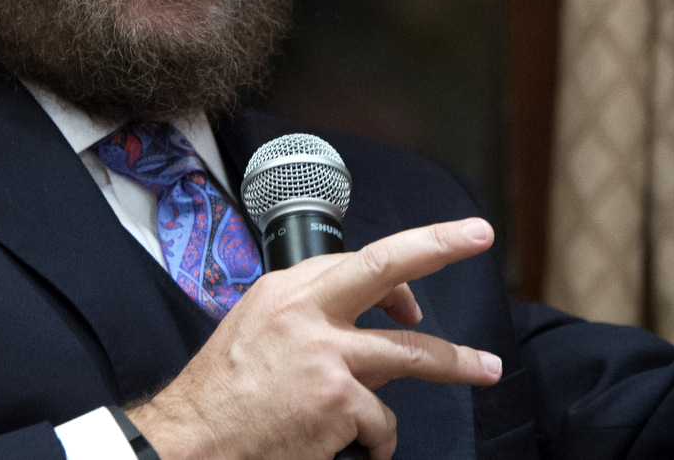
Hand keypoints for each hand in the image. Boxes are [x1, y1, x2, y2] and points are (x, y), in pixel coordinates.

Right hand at [127, 218, 502, 459]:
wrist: (189, 444)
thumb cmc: (220, 397)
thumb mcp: (255, 331)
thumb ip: (310, 318)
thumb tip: (373, 327)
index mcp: (286, 291)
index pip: (357, 263)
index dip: (400, 273)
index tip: (417, 292)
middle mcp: (307, 312)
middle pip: (387, 266)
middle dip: (439, 245)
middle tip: (478, 235)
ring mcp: (326, 357)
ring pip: (410, 355)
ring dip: (457, 362)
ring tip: (485, 367)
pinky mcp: (337, 402)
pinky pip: (381, 422)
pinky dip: (375, 440)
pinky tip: (350, 447)